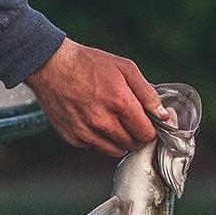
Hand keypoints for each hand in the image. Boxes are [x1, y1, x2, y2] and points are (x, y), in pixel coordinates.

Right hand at [24, 38, 172, 156]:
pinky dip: (98, 138)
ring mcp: (86, 132)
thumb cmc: (89, 64)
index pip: (146, 134)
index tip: (147, 123)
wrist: (51, 66)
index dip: (150, 129)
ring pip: (114, 150)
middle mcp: (103, 122)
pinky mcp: (72, 137)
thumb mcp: (125, 68)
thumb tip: (164, 115)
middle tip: (129, 120)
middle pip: (132, 145)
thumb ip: (147, 93)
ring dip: (118, 140)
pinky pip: (94, 147)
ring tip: (112, 120)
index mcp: (120, 103)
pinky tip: (92, 120)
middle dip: (135, 135)